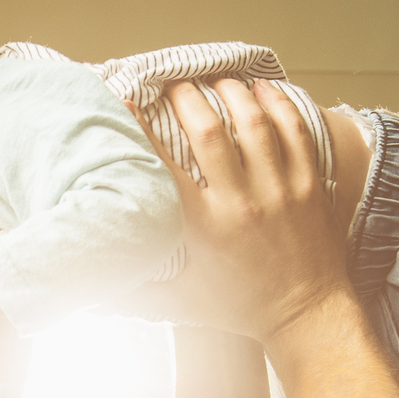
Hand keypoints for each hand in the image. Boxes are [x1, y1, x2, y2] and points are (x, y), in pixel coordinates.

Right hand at [132, 78, 350, 346]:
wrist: (306, 317)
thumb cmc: (240, 309)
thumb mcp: (181, 303)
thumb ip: (135, 292)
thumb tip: (88, 295)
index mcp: (204, 227)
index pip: (165, 165)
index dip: (143, 128)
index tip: (128, 103)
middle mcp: (241, 203)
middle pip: (210, 131)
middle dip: (187, 98)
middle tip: (174, 83)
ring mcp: (280, 191)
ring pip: (254, 123)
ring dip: (232, 93)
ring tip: (216, 79)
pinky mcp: (309, 186)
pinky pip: (295, 132)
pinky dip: (279, 104)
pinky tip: (263, 89)